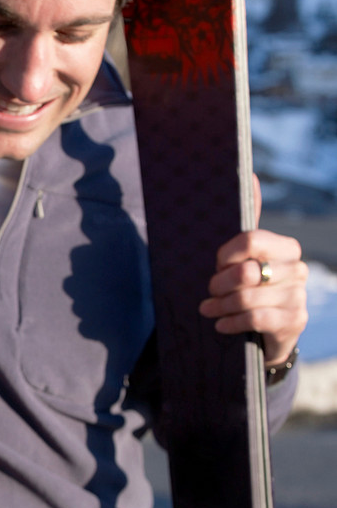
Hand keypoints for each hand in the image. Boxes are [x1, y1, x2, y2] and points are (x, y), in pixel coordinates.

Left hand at [198, 180, 307, 366]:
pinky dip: (230, 323)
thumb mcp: (246, 259)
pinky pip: (255, 319)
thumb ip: (247, 225)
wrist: (268, 333)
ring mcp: (298, 296)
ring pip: (246, 298)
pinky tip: (221, 325)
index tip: (216, 265)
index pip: (250, 240)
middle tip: (210, 291)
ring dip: (220, 306)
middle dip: (219, 284)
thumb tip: (251, 174)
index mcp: (286, 247)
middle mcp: (297, 269)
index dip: (225, 256)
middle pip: (245, 272)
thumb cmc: (251, 289)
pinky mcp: (294, 321)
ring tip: (209, 309)